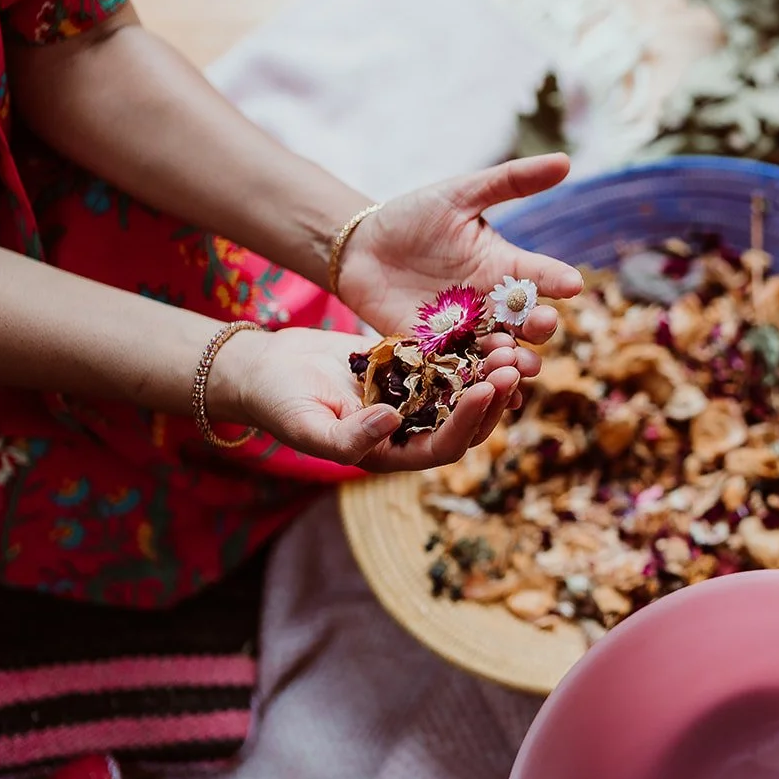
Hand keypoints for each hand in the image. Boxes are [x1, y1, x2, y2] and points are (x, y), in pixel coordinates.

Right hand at [211, 327, 521, 471]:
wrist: (265, 366)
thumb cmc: (278, 403)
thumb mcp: (307, 425)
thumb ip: (349, 437)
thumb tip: (393, 423)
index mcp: (394, 451)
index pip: (445, 445)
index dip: (468, 422)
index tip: (484, 389)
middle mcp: (412, 426)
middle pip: (468, 420)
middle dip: (493, 397)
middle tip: (513, 367)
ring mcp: (415, 394)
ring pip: (465, 388)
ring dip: (489, 372)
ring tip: (510, 347)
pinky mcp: (412, 363)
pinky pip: (450, 359)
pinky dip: (471, 348)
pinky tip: (490, 326)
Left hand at [336, 153, 585, 378]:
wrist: (361, 248)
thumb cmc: (413, 216)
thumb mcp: (461, 194)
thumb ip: (510, 181)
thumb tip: (565, 160)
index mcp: (505, 268)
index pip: (541, 276)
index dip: (557, 281)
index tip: (572, 284)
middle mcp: (494, 305)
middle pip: (528, 323)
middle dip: (539, 327)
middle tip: (541, 326)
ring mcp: (467, 332)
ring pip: (501, 353)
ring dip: (512, 360)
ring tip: (515, 363)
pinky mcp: (437, 354)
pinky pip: (463, 373)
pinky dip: (478, 386)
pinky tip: (491, 396)